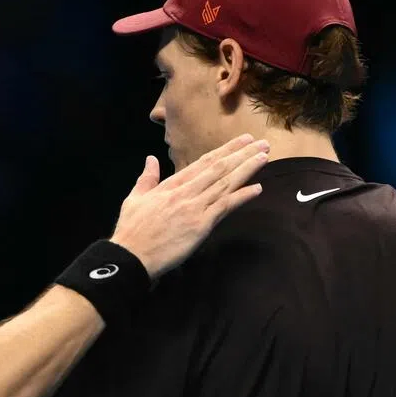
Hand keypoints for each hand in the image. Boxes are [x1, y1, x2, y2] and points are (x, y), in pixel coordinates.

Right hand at [110, 134, 268, 278]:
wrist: (131, 255)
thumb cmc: (131, 231)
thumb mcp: (134, 199)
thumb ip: (146, 178)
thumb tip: (150, 159)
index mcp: (171, 185)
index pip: (203, 163)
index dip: (225, 150)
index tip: (241, 141)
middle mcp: (186, 192)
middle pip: (219, 168)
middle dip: (242, 154)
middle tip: (263, 143)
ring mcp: (194, 207)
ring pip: (225, 183)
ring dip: (247, 169)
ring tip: (264, 157)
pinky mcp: (200, 225)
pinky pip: (225, 207)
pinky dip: (242, 196)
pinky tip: (257, 188)